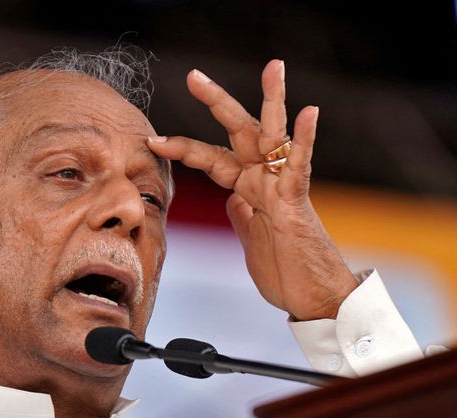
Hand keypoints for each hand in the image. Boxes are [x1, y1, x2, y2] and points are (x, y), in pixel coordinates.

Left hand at [148, 60, 357, 320]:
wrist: (314, 299)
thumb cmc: (286, 272)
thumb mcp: (251, 241)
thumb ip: (242, 216)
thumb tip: (232, 200)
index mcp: (247, 190)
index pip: (211, 159)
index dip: (183, 148)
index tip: (153, 139)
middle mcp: (263, 181)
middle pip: (239, 132)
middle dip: (217, 102)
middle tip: (194, 75)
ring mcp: (281, 189)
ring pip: (274, 137)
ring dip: (273, 101)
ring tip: (274, 68)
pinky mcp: (297, 204)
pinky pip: (300, 167)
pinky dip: (305, 140)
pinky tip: (309, 112)